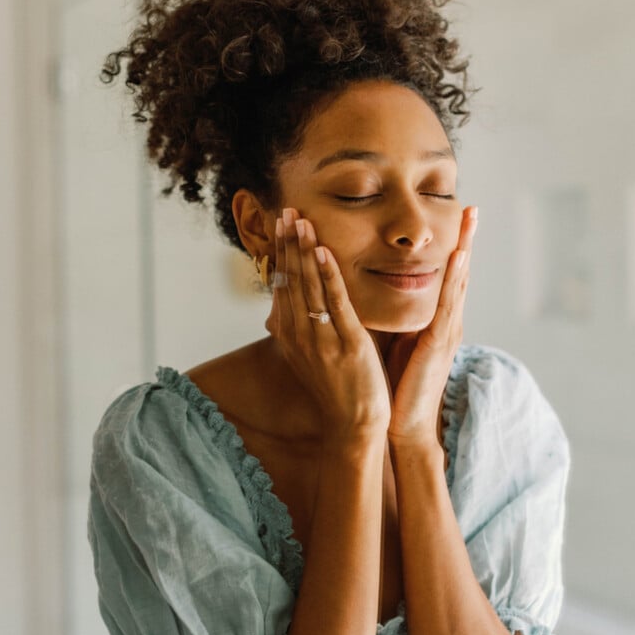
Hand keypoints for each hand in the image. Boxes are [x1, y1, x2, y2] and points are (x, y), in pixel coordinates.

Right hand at [265, 208, 390, 442]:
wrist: (353, 423)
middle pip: (291, 279)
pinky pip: (334, 302)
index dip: (282, 251)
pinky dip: (328, 275)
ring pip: (308, 285)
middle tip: (287, 211)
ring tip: (301, 221)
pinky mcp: (345, 342)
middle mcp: (299, 332)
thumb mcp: (309, 352)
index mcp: (290, 333)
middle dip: (289, 243)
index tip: (282, 223)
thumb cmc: (335, 386)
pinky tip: (324, 251)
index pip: (282, 283)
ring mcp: (320, 337)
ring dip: (304, 250)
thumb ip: (300, 322)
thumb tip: (290, 297)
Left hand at [386, 206, 477, 446]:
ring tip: (470, 220)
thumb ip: (399, 314)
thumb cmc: (398, 382)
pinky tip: (458, 257)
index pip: (445, 275)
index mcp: (436, 320)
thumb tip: (380, 287)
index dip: (453, 246)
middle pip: (459, 272)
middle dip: (466, 239)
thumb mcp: (398, 338)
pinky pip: (447, 305)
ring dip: (464, 249)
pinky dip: (454, 279)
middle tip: (472, 207)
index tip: (457, 216)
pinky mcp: (439, 344)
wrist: (402, 422)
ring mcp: (447, 331)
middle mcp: (447, 321)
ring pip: (457, 282)